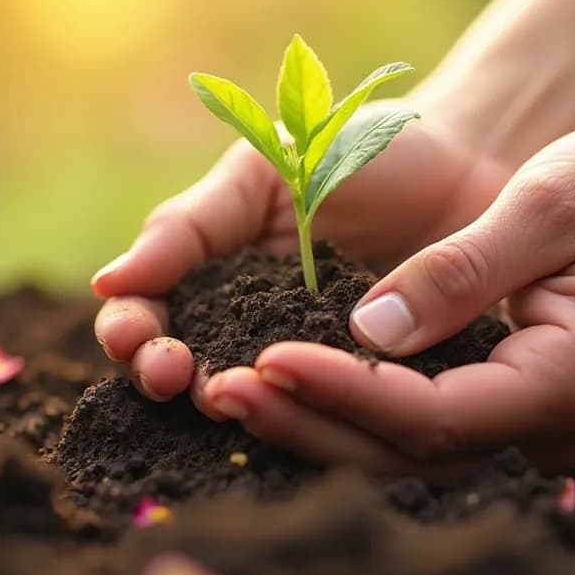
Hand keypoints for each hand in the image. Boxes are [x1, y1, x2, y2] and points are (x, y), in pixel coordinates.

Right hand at [91, 102, 515, 404]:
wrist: (467, 162)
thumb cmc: (353, 152)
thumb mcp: (263, 171)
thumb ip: (189, 226)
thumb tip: (107, 282)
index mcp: (209, 282)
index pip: (145, 317)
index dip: (131, 332)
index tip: (137, 336)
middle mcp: (247, 335)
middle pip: (181, 374)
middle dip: (166, 376)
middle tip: (177, 375)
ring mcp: (306, 369)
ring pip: (249, 405)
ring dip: (229, 404)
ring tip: (227, 396)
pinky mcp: (367, 395)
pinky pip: (329, 420)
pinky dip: (308, 422)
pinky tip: (302, 415)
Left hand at [213, 111, 574, 471]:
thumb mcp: (549, 203)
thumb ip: (460, 271)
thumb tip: (365, 329)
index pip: (437, 416)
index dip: (346, 394)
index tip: (267, 358)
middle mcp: (562, 426)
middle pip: (415, 454)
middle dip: (314, 423)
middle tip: (222, 388)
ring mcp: (546, 429)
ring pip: (415, 453)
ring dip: (326, 425)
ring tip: (235, 392)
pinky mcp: (524, 411)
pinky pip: (430, 431)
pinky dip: (360, 412)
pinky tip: (295, 387)